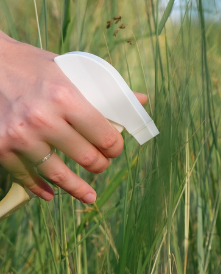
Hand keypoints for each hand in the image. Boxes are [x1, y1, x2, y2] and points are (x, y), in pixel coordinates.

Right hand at [0, 34, 147, 203]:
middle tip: (100, 164)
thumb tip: (141, 100)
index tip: (114, 149)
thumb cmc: (31, 66)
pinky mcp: (0, 146)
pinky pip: (25, 176)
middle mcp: (43, 118)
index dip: (115, 147)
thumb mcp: (69, 69)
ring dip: (77, 187)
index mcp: (66, 97)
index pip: (105, 136)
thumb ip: (103, 89)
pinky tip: (49, 194)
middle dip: (99, 165)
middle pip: (86, 157)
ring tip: (89, 195)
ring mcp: (20, 135)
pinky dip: (39, 188)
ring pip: (59, 174)